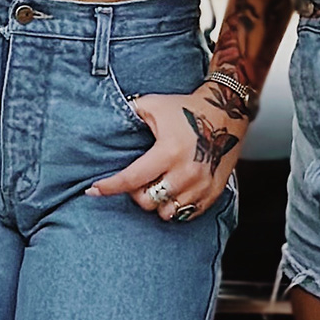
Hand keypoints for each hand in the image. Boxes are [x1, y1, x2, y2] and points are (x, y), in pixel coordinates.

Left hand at [88, 89, 244, 222]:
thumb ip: (128, 113)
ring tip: (157, 185)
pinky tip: (173, 190)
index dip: (109, 187)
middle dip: (136, 193)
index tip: (93, 190)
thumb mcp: (153, 105)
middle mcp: (186, 173)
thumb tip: (103, 122)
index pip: (132, 179)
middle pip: (148, 202)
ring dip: (157, 202)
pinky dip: (176, 207)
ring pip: (167, 213)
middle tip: (138, 180)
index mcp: (168, 152)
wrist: (226, 113)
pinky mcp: (213, 193)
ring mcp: (201, 186)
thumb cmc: (185, 109)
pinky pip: (187, 214)